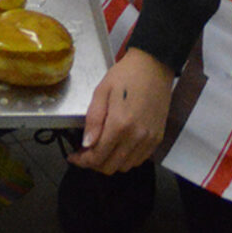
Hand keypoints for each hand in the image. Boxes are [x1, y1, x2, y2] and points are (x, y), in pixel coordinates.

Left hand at [70, 47, 174, 173]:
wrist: (153, 66)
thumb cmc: (125, 75)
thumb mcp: (102, 91)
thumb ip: (93, 119)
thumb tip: (86, 144)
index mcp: (120, 124)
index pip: (98, 156)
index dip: (83, 161)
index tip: (73, 156)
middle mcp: (136, 137)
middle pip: (111, 166)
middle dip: (94, 163)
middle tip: (85, 153)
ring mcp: (149, 140)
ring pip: (125, 166)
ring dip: (110, 162)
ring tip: (101, 149)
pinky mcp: (158, 139)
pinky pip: (139, 160)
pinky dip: (126, 159)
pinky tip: (118, 146)